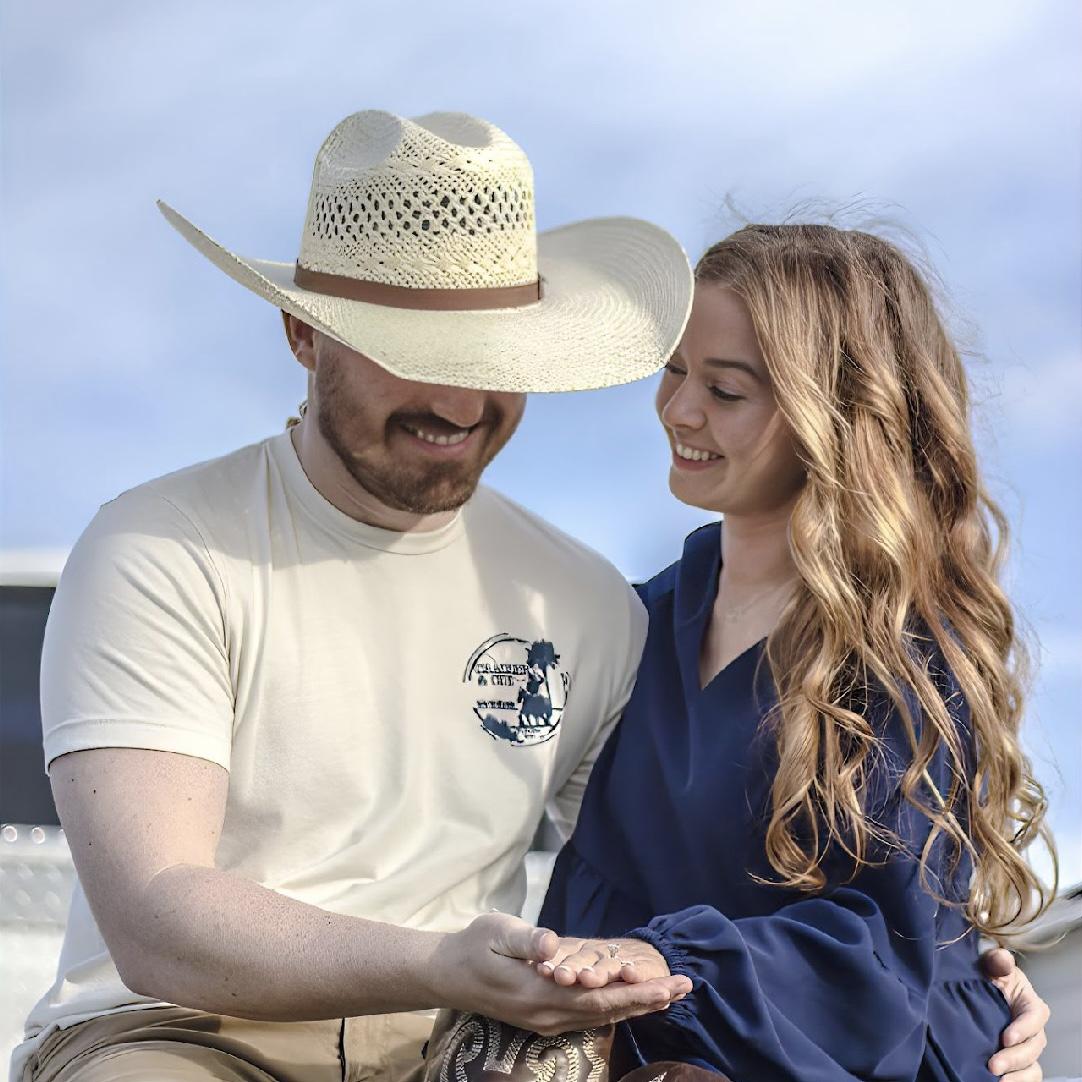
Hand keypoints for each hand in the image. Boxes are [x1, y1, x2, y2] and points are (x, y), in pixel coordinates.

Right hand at [431, 912, 691, 1035]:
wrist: (447, 974)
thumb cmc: (473, 946)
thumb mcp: (495, 932)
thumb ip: (526, 940)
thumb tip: (553, 944)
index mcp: (538, 993)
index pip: (598, 998)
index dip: (636, 993)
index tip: (667, 983)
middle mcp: (547, 1014)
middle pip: (607, 1012)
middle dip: (648, 1000)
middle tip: (685, 986)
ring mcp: (546, 1021)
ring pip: (600, 1018)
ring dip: (637, 1006)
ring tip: (670, 994)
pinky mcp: (544, 1018)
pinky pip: (588, 1018)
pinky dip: (616, 1009)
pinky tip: (633, 1001)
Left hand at [982, 947, 1048, 1080]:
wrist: (973, 988)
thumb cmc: (987, 975)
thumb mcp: (990, 963)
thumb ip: (997, 961)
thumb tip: (1003, 960)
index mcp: (1029, 1004)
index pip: (1035, 1017)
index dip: (1024, 1029)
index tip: (1005, 1037)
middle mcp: (1032, 1029)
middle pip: (1033, 1048)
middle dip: (1014, 1059)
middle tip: (993, 1066)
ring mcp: (1025, 1046)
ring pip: (1032, 1067)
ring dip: (1017, 1076)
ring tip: (996, 1080)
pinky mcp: (1016, 1060)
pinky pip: (1025, 1077)